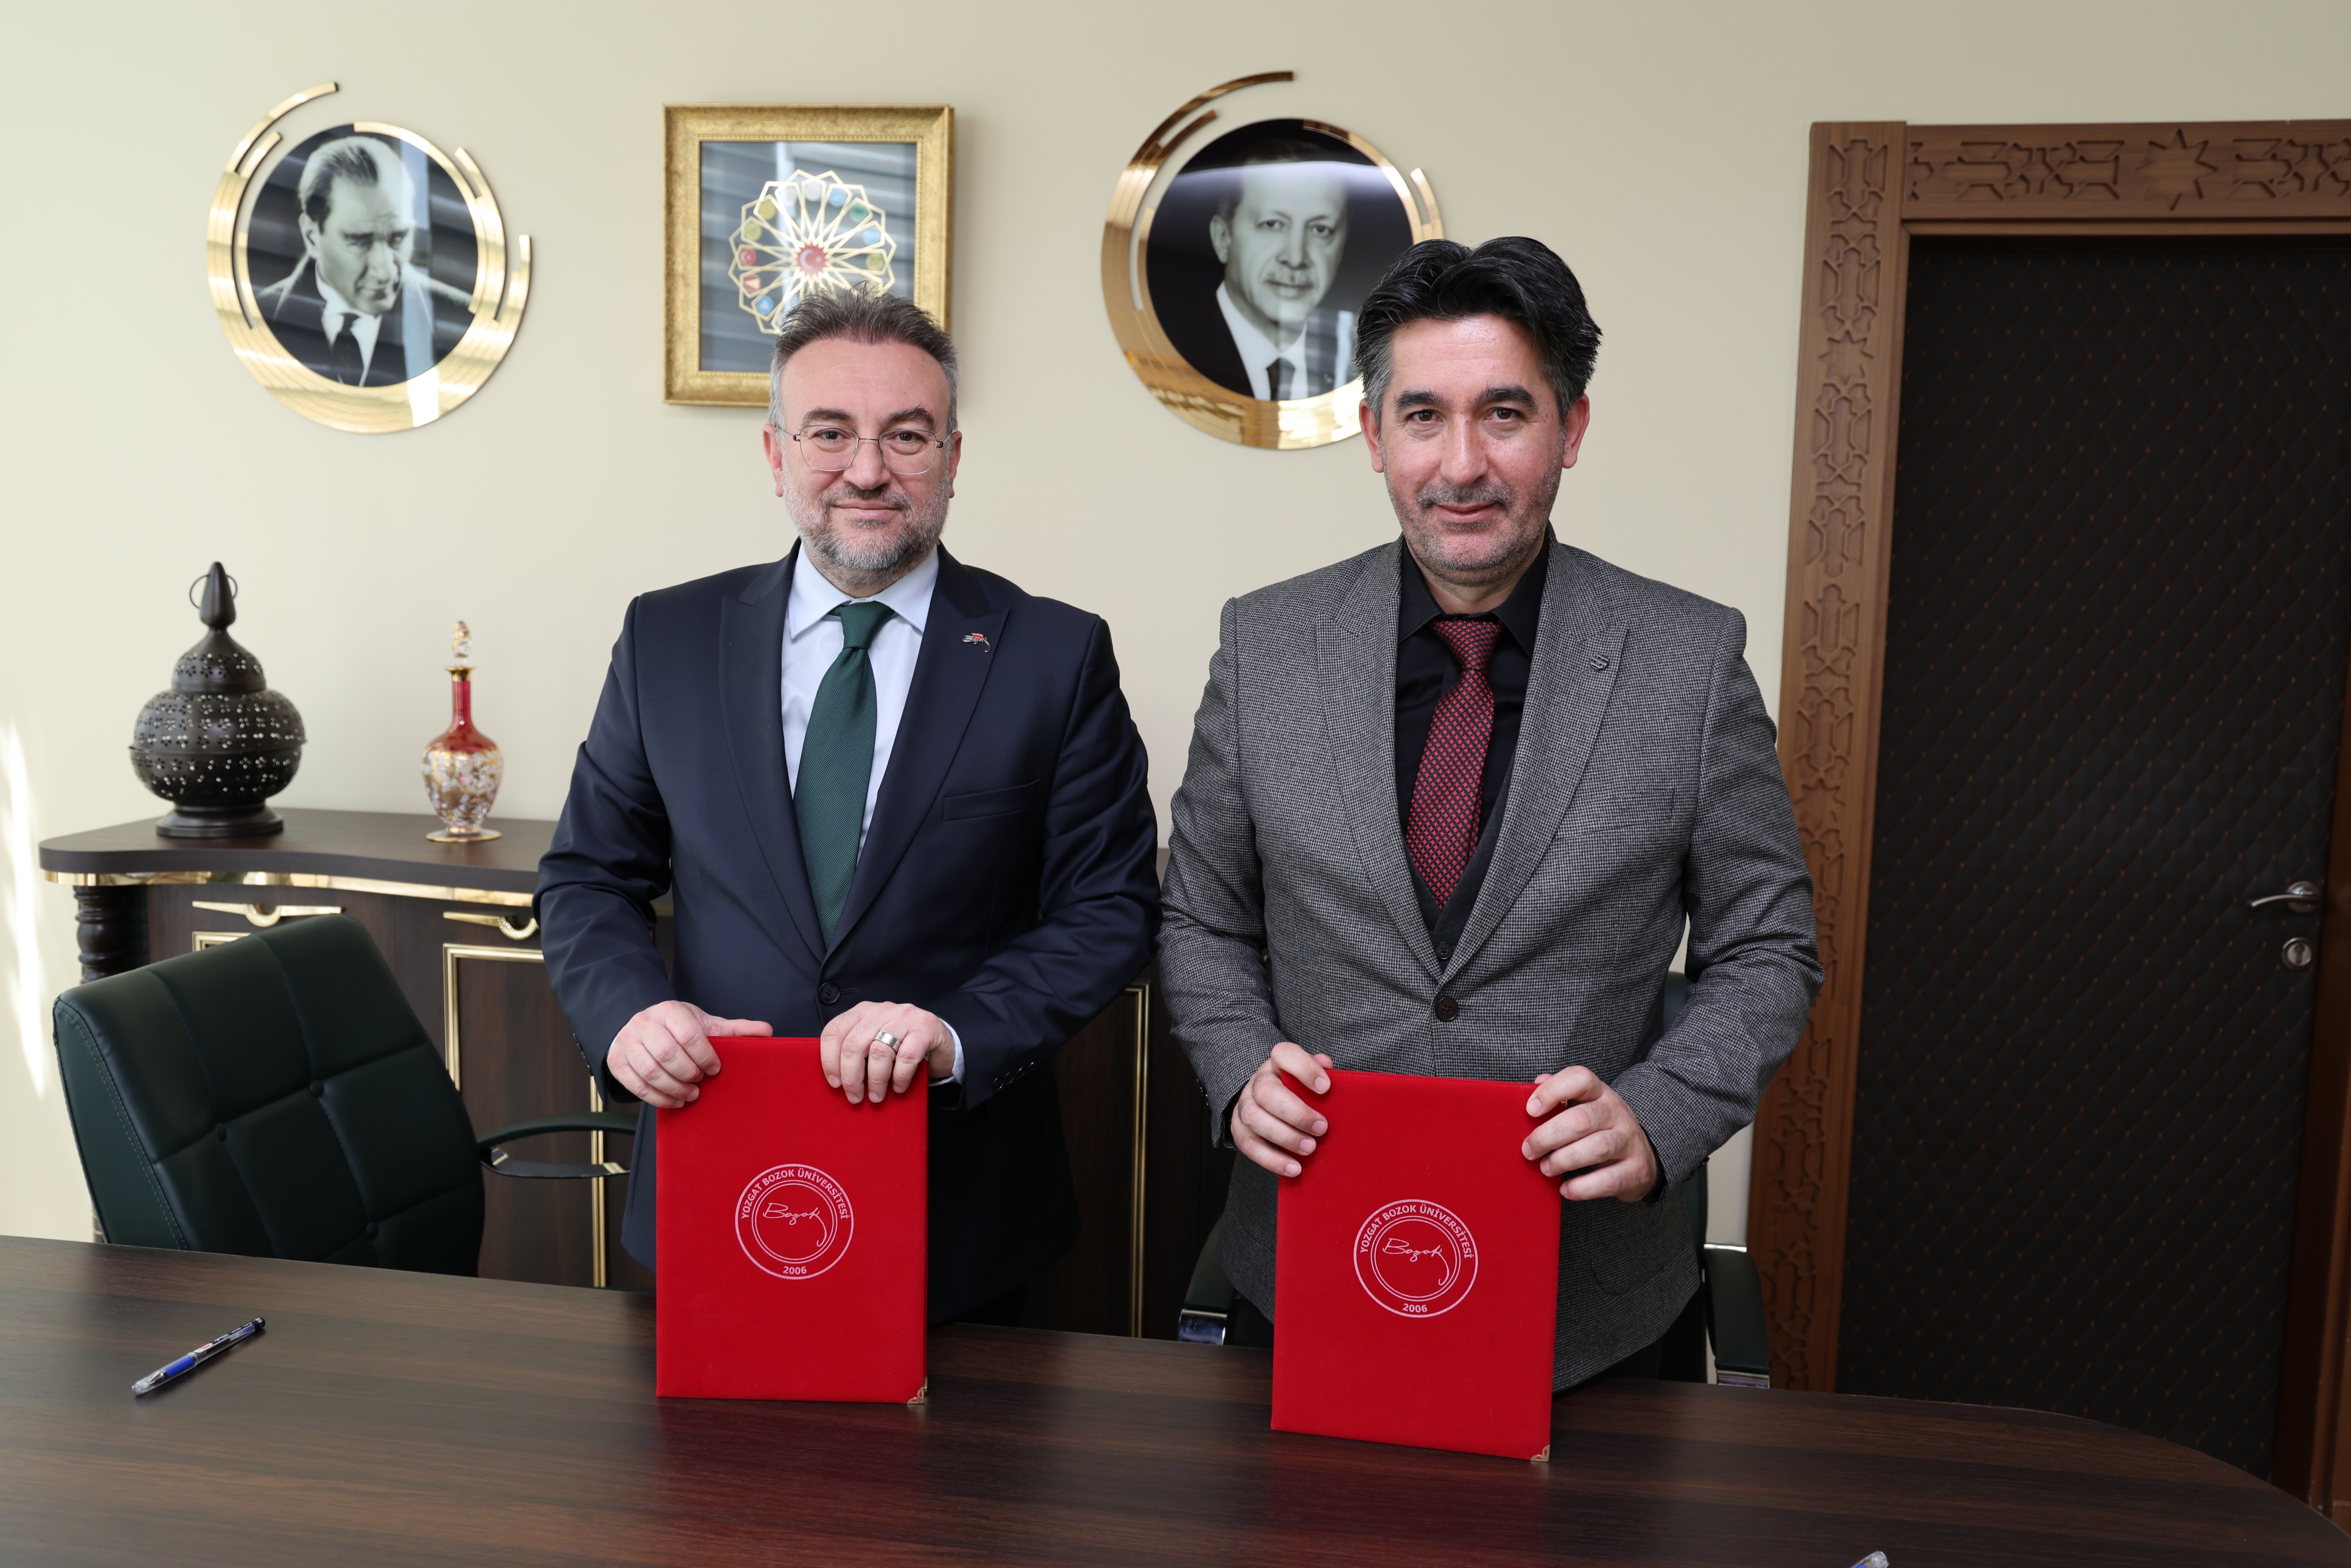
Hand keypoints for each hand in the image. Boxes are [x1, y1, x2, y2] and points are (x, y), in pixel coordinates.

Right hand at [608, 1001, 768, 1109]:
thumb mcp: (704, 1023)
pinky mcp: (617, 1062)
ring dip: (674, 1088)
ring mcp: (627, 1043)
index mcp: (670, 1011)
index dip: (704, 1055)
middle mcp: (645, 1024)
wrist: (640, 1024)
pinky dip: (657, 1098)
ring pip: (650, 1071)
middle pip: (668, 1054)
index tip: (715, 1068)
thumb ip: (734, 1029)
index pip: (688, 1034)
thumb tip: (767, 1032)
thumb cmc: (676, 1026)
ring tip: (690, 1094)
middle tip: (701, 1082)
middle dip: (688, 1073)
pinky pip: (635, 1085)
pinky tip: (674, 1100)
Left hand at [819, 1001, 956, 1103]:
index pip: (834, 1031)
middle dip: (851, 1077)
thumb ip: (856, 1052)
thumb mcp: (874, 1042)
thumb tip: (836, 1081)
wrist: (941, 1041)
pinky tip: (898, 1087)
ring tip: (877, 1096)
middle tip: (855, 1096)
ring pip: (878, 1052)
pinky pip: (906, 1057)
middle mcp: (881, 1010)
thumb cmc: (902, 1045)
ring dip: (875, 1081)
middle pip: (853, 1045)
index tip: (834, 1083)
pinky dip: (900, 1077)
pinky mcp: (925, 1027)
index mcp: (863, 1011)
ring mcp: (905, 1016)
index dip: (829, 1060)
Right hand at [1230, 1042, 1335, 1178]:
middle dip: (1296, 1113)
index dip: (1304, 1068)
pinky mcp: (1239, 1131)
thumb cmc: (1297, 1091)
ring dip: (1285, 1137)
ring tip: (1310, 1149)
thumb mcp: (1308, 1077)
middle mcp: (1257, 1082)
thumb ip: (1318, 1070)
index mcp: (1276, 1064)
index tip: (1326, 1088)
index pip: (1284, 1054)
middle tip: (1322, 1128)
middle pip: (1266, 1092)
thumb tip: (1326, 1064)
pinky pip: (1250, 1146)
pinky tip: (1294, 1169)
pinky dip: (1273, 1160)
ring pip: (1255, 1119)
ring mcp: (1244, 1106)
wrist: (1267, 1103)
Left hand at [1523, 1066, 1658, 1201]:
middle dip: (1548, 1136)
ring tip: (1545, 1168)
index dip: (1552, 1091)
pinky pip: (1607, 1180)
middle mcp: (1617, 1113)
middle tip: (1529, 1150)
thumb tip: (1534, 1085)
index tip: (1530, 1110)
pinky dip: (1582, 1188)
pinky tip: (1565, 1189)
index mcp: (1600, 1093)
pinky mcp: (1636, 1171)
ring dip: (1563, 1161)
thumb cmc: (1600, 1130)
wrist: (1641, 1158)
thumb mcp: (1584, 1107)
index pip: (1580, 1079)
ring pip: (1595, 1149)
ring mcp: (1629, 1141)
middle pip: (1581, 1119)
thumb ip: (1559, 1096)